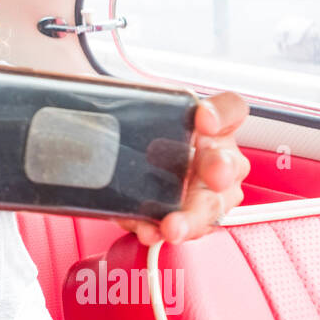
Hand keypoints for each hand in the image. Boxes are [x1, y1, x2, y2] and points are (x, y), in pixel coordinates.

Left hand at [118, 91, 250, 246]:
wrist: (128, 166)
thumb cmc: (143, 136)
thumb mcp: (135, 112)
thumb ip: (124, 98)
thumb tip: (89, 88)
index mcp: (210, 125)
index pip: (230, 109)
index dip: (222, 113)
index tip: (204, 116)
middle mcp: (217, 158)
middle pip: (229, 164)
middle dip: (221, 169)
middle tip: (213, 175)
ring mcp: (208, 192)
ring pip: (211, 206)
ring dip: (192, 217)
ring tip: (172, 225)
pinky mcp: (188, 219)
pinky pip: (182, 230)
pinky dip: (162, 231)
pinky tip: (150, 231)